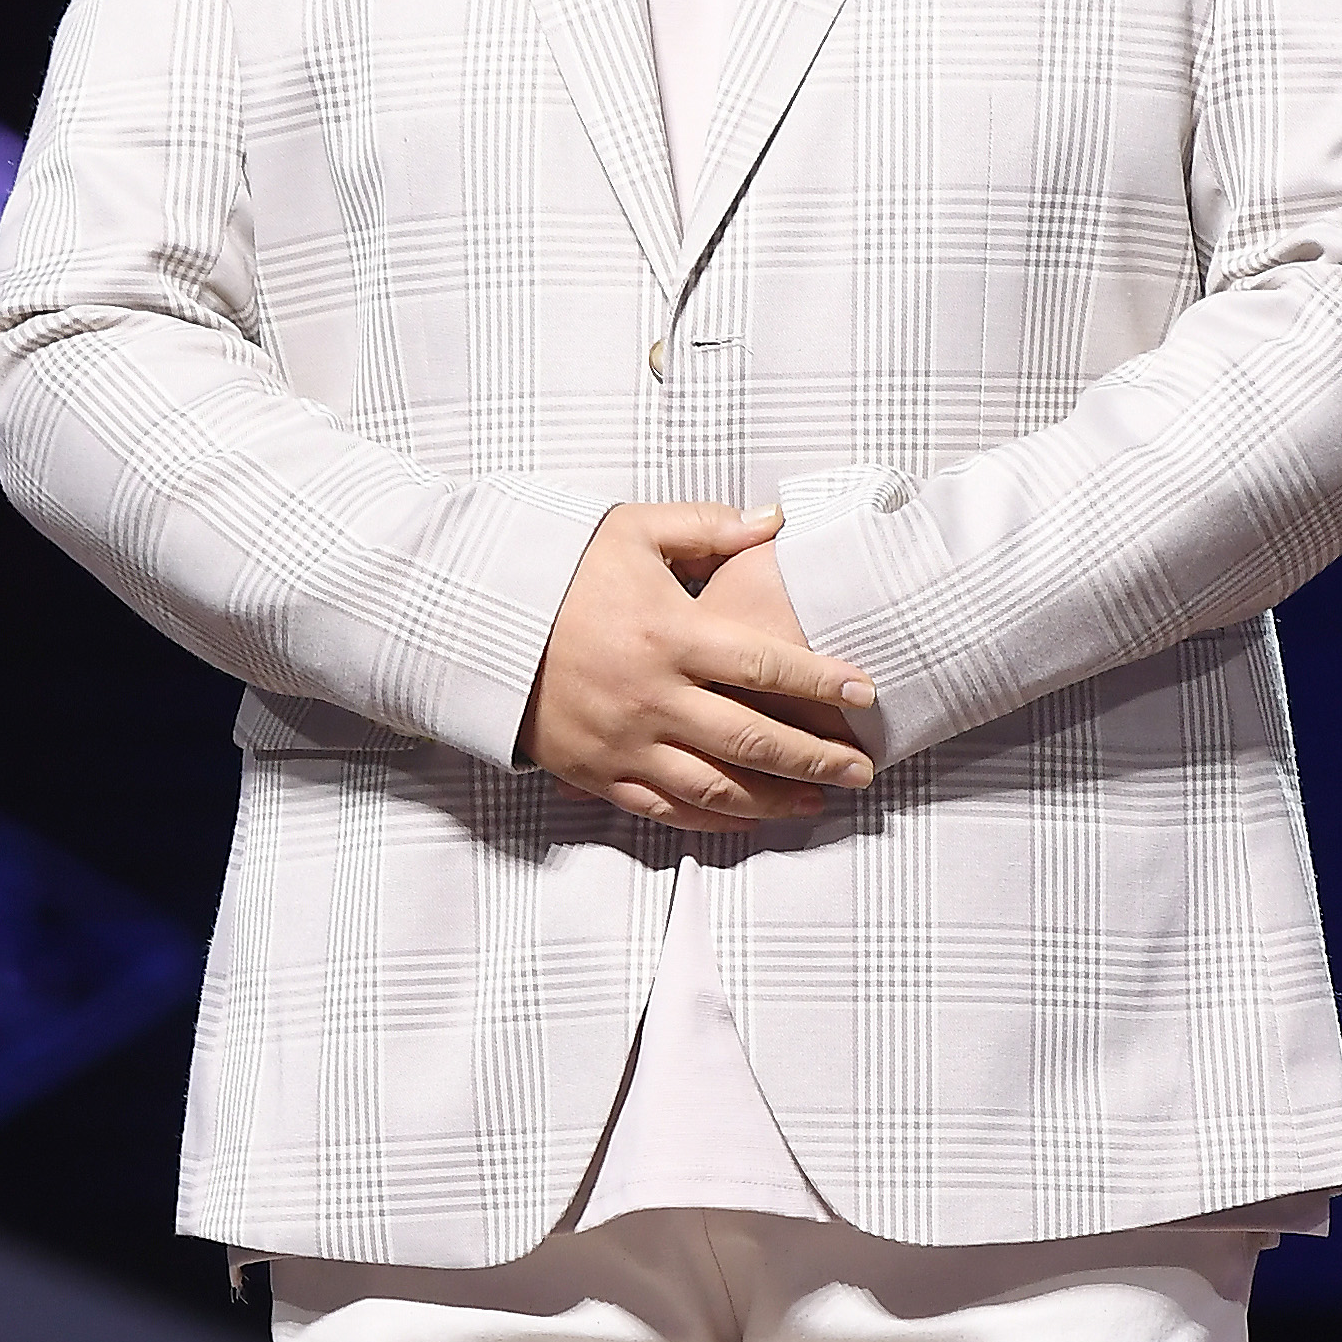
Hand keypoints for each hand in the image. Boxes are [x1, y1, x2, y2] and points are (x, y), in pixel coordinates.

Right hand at [521, 501, 875, 831]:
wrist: (476, 620)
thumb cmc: (562, 570)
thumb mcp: (631, 530)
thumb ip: (708, 527)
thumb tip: (776, 521)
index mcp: (670, 634)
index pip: (765, 664)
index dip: (821, 680)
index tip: (865, 692)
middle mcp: (653, 697)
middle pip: (754, 739)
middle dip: (817, 757)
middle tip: (863, 767)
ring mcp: (625, 743)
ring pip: (718, 788)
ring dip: (777, 800)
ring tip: (822, 799)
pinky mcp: (598, 773)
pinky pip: (666, 809)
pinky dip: (715, 820)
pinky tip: (751, 818)